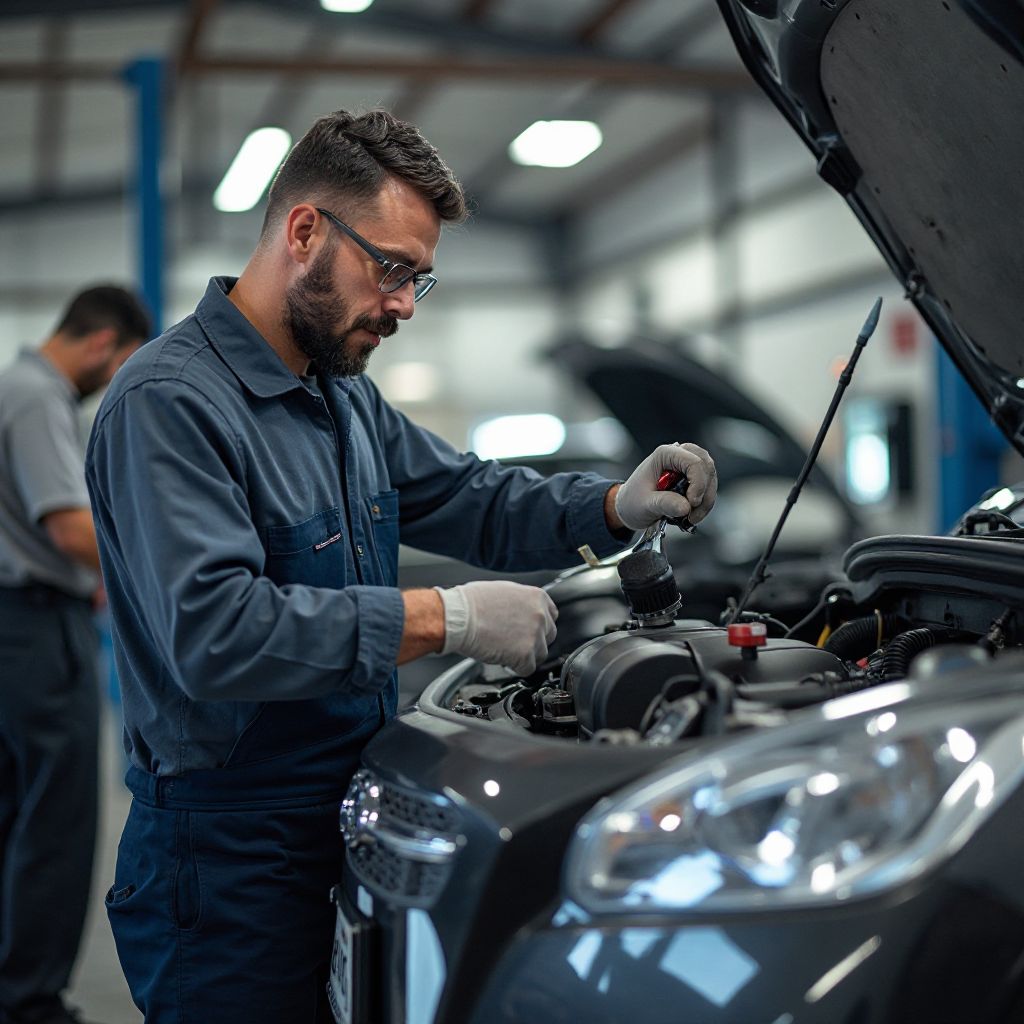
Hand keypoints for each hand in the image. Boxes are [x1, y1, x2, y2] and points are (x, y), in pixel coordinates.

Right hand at [436, 580, 557, 675]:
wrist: (458, 617)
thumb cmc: (472, 603)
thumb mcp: (505, 591)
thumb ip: (523, 602)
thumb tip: (526, 612)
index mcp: (537, 597)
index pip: (551, 616)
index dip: (537, 625)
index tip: (526, 630)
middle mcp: (541, 615)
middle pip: (548, 636)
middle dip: (532, 641)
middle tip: (512, 641)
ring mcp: (534, 636)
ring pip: (540, 654)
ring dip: (525, 655)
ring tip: (503, 648)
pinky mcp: (525, 654)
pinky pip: (528, 668)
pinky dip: (515, 667)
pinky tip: (501, 657)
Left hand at [614, 443, 716, 530]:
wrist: (630, 507)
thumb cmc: (633, 501)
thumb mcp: (645, 505)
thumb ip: (664, 504)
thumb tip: (686, 507)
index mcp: (664, 454)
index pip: (693, 462)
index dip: (698, 483)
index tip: (691, 504)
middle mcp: (678, 454)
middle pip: (706, 467)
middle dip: (704, 493)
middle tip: (692, 513)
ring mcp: (687, 465)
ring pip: (711, 477)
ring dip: (706, 500)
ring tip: (691, 518)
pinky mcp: (692, 477)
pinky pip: (708, 487)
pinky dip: (705, 503)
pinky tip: (692, 515)